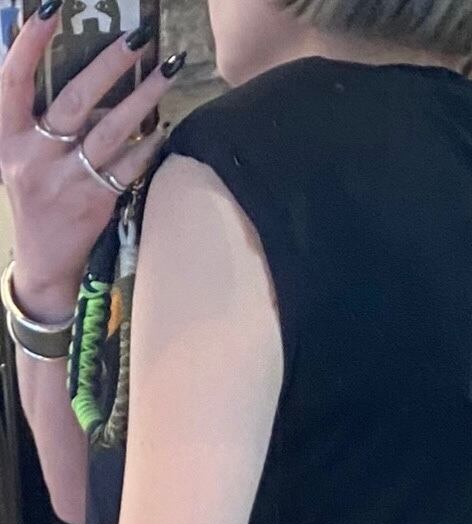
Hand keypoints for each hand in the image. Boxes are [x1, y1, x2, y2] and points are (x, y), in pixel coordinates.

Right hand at [0, 12, 179, 321]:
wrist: (44, 260)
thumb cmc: (35, 194)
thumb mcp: (20, 151)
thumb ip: (40, 116)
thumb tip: (81, 73)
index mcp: (5, 133)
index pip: (13, 77)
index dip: (28, 42)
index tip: (50, 8)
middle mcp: (31, 154)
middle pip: (73, 100)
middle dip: (108, 66)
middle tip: (138, 40)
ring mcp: (64, 179)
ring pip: (108, 131)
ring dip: (142, 99)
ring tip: (166, 72)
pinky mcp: (95, 202)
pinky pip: (127, 167)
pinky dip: (147, 144)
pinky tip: (165, 126)